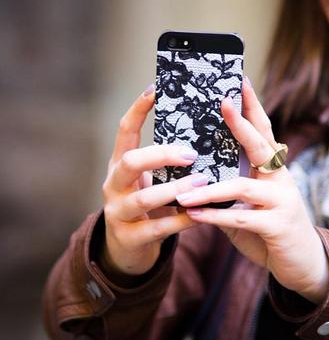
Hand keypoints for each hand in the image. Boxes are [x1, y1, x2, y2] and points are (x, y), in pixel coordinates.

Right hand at [101, 85, 206, 276]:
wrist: (126, 250)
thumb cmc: (147, 206)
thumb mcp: (149, 180)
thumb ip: (167, 161)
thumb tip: (204, 128)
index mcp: (119, 165)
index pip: (125, 131)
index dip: (138, 109)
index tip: (156, 89)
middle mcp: (114, 185)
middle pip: (130, 162)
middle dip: (160, 155)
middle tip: (191, 153)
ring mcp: (118, 212)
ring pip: (144, 198)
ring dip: (175, 189)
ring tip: (201, 183)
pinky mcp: (129, 238)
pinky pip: (158, 229)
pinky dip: (181, 220)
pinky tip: (201, 214)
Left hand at [176, 79, 328, 304]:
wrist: (303, 264)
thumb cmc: (270, 228)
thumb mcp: (251, 202)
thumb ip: (232, 184)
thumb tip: (196, 168)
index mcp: (273, 169)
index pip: (263, 131)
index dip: (252, 106)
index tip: (239, 81)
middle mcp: (280, 180)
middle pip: (261, 145)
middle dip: (241, 124)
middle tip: (223, 103)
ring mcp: (282, 202)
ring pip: (242, 187)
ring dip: (209, 190)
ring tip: (182, 192)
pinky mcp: (277, 227)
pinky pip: (240, 220)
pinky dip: (214, 217)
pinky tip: (193, 215)